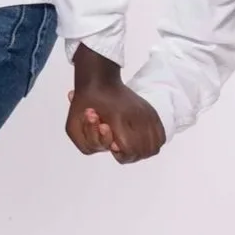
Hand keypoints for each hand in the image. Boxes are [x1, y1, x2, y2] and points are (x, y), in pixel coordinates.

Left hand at [66, 44, 166, 163]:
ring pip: (155, 145)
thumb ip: (89, 144)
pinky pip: (160, 136)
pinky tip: (139, 139)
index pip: (130, 149)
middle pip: (144, 150)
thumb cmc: (86, 103)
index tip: (113, 145)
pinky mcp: (151, 111)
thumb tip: (114, 145)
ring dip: (142, 150)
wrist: (98, 80)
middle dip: (131, 154)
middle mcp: (136, 114)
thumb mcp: (74, 126)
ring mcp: (146, 112)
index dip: (122, 153)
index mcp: (117, 118)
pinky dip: (152, 142)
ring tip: (129, 143)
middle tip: (120, 146)